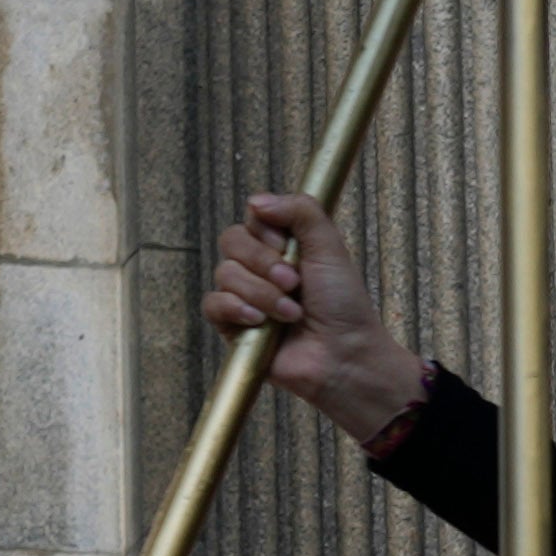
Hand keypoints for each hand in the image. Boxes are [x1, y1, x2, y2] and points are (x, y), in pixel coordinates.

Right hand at [206, 192, 424, 447]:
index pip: (254, 217)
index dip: (268, 230)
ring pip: (225, 273)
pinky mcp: (232, 325)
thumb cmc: (342, 304)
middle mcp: (260, 266)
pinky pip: (213, 304)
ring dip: (262, 293)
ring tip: (291, 313)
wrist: (343, 355)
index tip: (290, 249)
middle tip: (294, 282)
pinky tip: (259, 322)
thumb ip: (300, 211)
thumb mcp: (329, 246)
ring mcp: (244, 295)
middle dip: (264, 262)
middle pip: (232, 241)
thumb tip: (256, 200)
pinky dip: (235, 309)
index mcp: (283, 244)